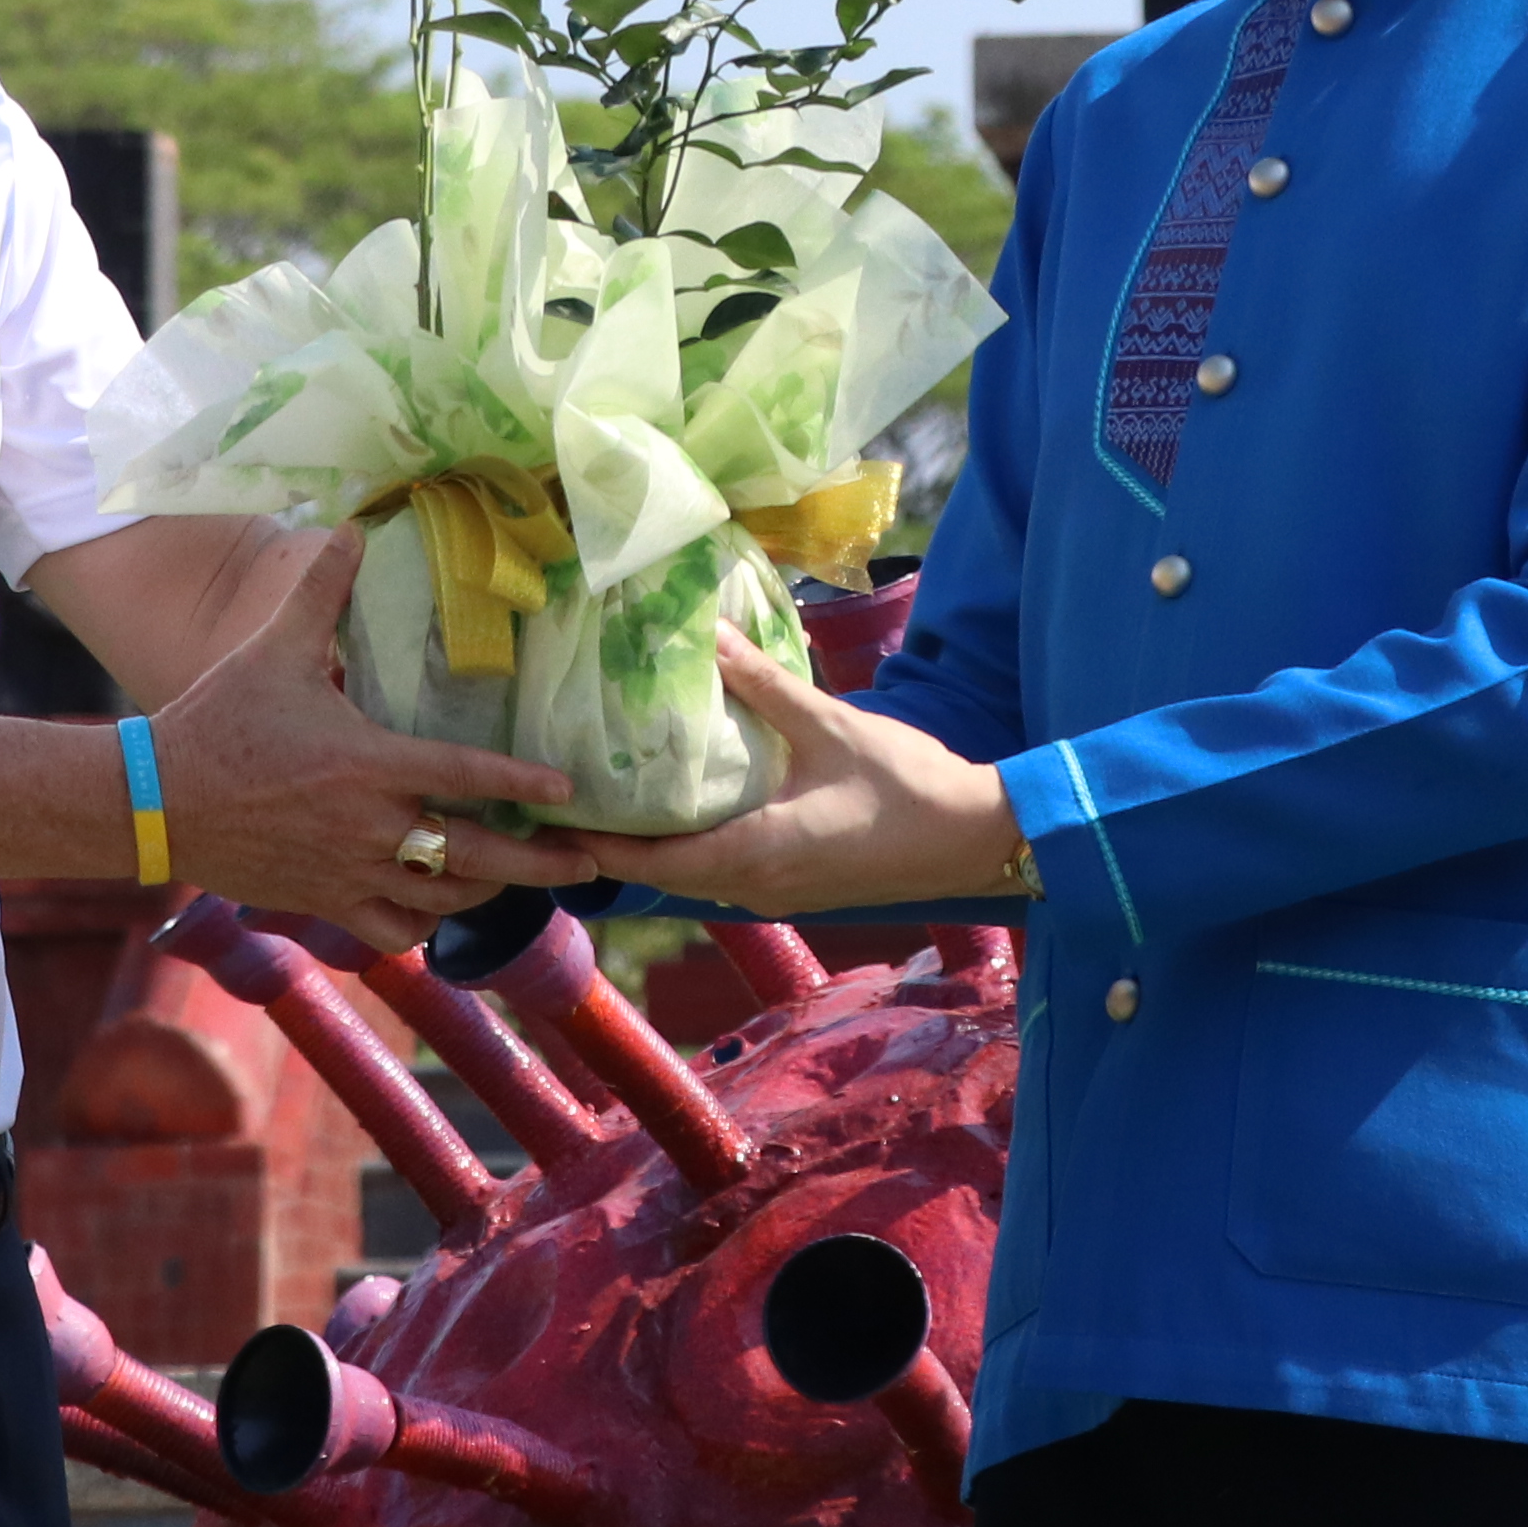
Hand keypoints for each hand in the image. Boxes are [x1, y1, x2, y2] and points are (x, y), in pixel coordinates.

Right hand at [146, 527, 583, 949]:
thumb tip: (352, 527)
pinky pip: (394, 932)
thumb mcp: (275, 649)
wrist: (158, 801)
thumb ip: (322, 592)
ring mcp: (349, 873)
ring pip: (444, 901)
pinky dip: (427, 927)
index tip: (570, 791)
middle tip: (587, 864)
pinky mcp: (326, 903)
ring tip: (526, 885)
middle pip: (478, 858)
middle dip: (540, 865)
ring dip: (491, 894)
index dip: (526, 784)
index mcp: (370, 763)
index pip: (469, 775)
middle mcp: (371, 827)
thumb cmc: (220, 719)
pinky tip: (444, 910)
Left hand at [538, 628, 1019, 920]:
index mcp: (755, 853)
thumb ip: (763, 686)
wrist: (978, 838)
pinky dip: (695, 846)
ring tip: (615, 796)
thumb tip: (708, 634)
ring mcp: (780, 892)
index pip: (650, 862)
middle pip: (663, 876)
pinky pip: (727, 872)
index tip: (549, 813)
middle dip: (614, 843)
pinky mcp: (799, 886)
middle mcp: (757, 886)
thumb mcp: (829, 726)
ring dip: (655, 847)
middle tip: (569, 796)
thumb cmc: (908, 785)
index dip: (595, 843)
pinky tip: (688, 806)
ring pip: (695, 877)